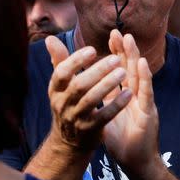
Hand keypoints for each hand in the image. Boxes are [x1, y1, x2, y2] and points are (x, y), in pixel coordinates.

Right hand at [45, 35, 132, 152]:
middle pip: (79, 85)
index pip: (61, 73)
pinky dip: (117, 105)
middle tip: (116, 59)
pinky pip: (104, 116)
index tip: (93, 49)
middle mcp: (63, 104)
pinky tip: (129, 93)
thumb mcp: (60, 85)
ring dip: (108, 84)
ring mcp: (76, 118)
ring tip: (123, 71)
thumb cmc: (68, 103)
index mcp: (55, 90)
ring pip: (91, 100)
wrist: (68, 142)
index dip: (75, 61)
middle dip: (98, 71)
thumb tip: (50, 38)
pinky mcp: (90, 130)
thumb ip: (59, 61)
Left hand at [102, 30, 159, 176]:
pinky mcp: (148, 112)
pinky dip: (146, 77)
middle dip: (123, 49)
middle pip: (129, 67)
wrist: (134, 161)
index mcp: (123, 95)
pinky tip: (143, 64)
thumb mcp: (103, 114)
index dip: (116, 53)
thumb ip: (95, 98)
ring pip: (139, 75)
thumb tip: (82, 85)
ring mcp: (143, 102)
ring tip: (129, 40)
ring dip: (134, 56)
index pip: (119, 69)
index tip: (110, 36)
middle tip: (117, 31)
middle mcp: (134, 95)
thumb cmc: (120, 139)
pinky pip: (146, 92)